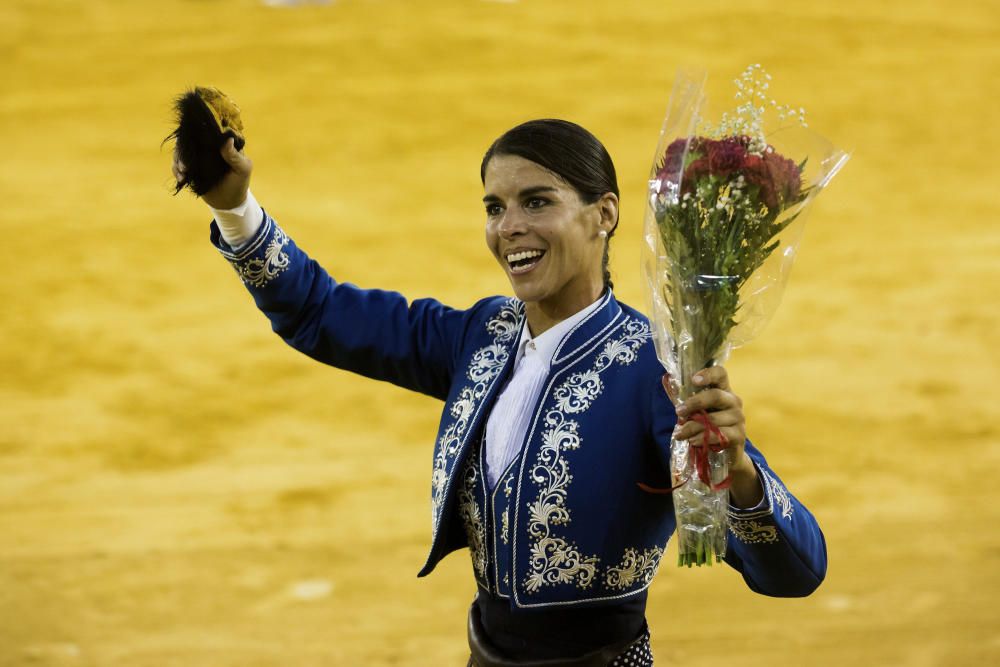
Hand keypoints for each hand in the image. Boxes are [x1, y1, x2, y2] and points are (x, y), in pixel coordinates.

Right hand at [172, 137, 252, 209]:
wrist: (228, 202)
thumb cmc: (239, 184)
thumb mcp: (242, 169)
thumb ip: (235, 156)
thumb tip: (228, 139)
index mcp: (221, 144)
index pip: (209, 131)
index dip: (199, 131)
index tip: (194, 137)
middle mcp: (207, 147)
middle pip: (190, 139)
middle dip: (184, 149)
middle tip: (186, 164)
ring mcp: (197, 156)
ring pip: (181, 151)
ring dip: (178, 160)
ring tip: (184, 171)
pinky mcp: (190, 167)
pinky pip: (177, 164)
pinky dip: (176, 169)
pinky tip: (181, 178)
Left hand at [671, 366, 762, 507]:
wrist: (727, 453)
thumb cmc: (709, 428)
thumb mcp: (700, 413)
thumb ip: (690, 405)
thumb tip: (675, 402)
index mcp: (723, 390)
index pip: (720, 374)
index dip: (708, 374)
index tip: (693, 380)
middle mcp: (733, 401)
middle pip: (716, 395)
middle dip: (694, 403)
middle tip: (678, 412)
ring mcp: (738, 418)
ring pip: (713, 419)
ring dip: (692, 427)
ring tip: (680, 434)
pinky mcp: (739, 435)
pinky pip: (718, 435)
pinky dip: (702, 439)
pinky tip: (693, 442)